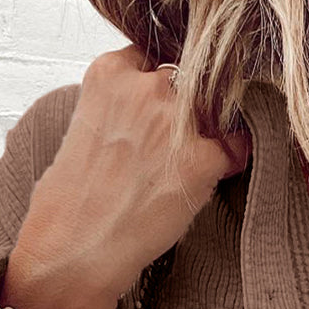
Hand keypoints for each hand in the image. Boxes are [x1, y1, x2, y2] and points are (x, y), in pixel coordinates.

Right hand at [16, 43, 250, 302]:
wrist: (74, 250)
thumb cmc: (71, 201)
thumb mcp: (85, 127)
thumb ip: (119, 104)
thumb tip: (151, 108)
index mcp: (109, 72)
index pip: (154, 58)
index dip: (161, 89)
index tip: (161, 110)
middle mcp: (147, 86)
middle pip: (189, 81)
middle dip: (186, 110)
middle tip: (174, 146)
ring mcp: (177, 120)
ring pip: (215, 111)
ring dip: (211, 132)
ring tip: (190, 165)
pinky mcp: (202, 158)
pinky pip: (237, 145)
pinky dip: (233, 160)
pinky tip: (215, 176)